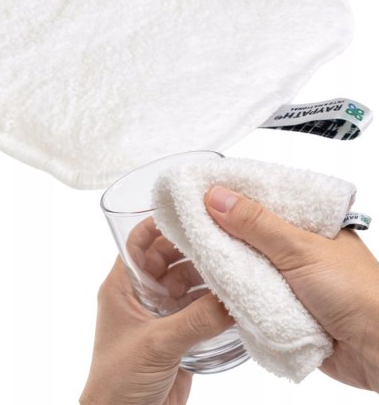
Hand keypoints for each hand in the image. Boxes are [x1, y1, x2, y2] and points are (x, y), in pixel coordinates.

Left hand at [80, 219, 233, 404]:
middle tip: (222, 236)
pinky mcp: (177, 334)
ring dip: (207, 276)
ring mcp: (160, 314)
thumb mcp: (157, 344)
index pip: (138, 243)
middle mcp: (141, 295)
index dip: (158, 225)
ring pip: (186, 283)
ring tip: (234, 263)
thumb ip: (196, 321)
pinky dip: (214, 302)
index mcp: (122, 286)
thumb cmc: (118, 381)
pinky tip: (234, 297)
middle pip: (167, 260)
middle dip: (192, 249)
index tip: (186, 212)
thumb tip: (233, 298)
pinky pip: (197, 309)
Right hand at [204, 186, 378, 392]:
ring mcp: (288, 276)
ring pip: (246, 262)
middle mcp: (296, 247)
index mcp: (308, 222)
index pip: (262, 199)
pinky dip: (233, 290)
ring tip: (190, 249)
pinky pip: (249, 292)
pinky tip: (209, 282)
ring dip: (225, 262)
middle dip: (221, 230)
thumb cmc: (356, 294)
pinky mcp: (281, 305)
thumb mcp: (299, 249)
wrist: (378, 353)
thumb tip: (217, 197)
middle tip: (186, 221)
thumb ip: (257, 224)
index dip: (230, 195)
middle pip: (248, 231)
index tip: (197, 191)